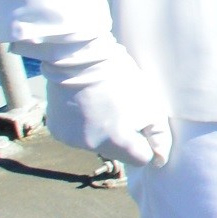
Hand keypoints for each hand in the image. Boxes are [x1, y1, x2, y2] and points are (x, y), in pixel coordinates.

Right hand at [47, 43, 173, 169]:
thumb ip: (158, 135)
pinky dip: (81, 124)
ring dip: (100, 129)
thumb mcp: (150, 103)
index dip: (145, 142)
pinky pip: (76, 134)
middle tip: (120, 107)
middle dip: (122, 135)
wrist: (81, 57)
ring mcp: (71, 140)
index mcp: (117, 142)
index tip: (142, 124)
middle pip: (117, 151)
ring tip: (101, 102)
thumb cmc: (121, 78)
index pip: (140, 158)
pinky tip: (83, 103)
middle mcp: (92, 146)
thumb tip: (159, 160)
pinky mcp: (57, 130)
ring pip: (95, 142)